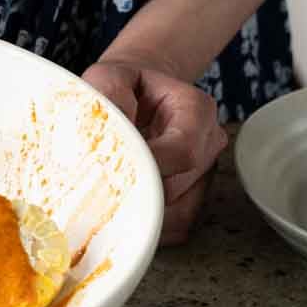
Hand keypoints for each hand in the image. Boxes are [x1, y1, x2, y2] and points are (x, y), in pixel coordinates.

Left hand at [82, 55, 227, 246]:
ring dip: (139, 211)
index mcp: (196, 109)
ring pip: (177, 213)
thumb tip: (116, 130)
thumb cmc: (119, 89)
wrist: (131, 98)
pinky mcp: (196, 199)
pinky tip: (123, 207)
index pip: (182, 151)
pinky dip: (147, 226)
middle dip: (135, 189)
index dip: (146, 166)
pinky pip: (178, 228)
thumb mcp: (107, 77)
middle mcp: (208, 143)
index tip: (112, 168)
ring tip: (111, 191)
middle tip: (98, 184)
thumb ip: (109, 94)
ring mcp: (205, 174)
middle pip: (175, 187)